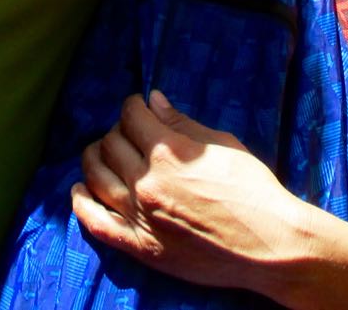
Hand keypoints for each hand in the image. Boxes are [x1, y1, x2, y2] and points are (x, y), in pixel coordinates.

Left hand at [70, 91, 309, 297]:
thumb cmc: (253, 189)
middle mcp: (147, 182)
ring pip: (96, 177)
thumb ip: (182, 122)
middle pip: (111, 144)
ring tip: (101, 152)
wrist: (269, 245)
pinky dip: (81, 205)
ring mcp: (141, 217)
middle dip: (117, 130)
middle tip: (128, 132)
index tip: (137, 107)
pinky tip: (78, 190)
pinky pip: (97, 224)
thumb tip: (154, 100)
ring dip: (94, 158)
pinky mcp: (141, 247)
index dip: (132, 106)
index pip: (131, 116)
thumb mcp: (221, 144)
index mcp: (168, 152)